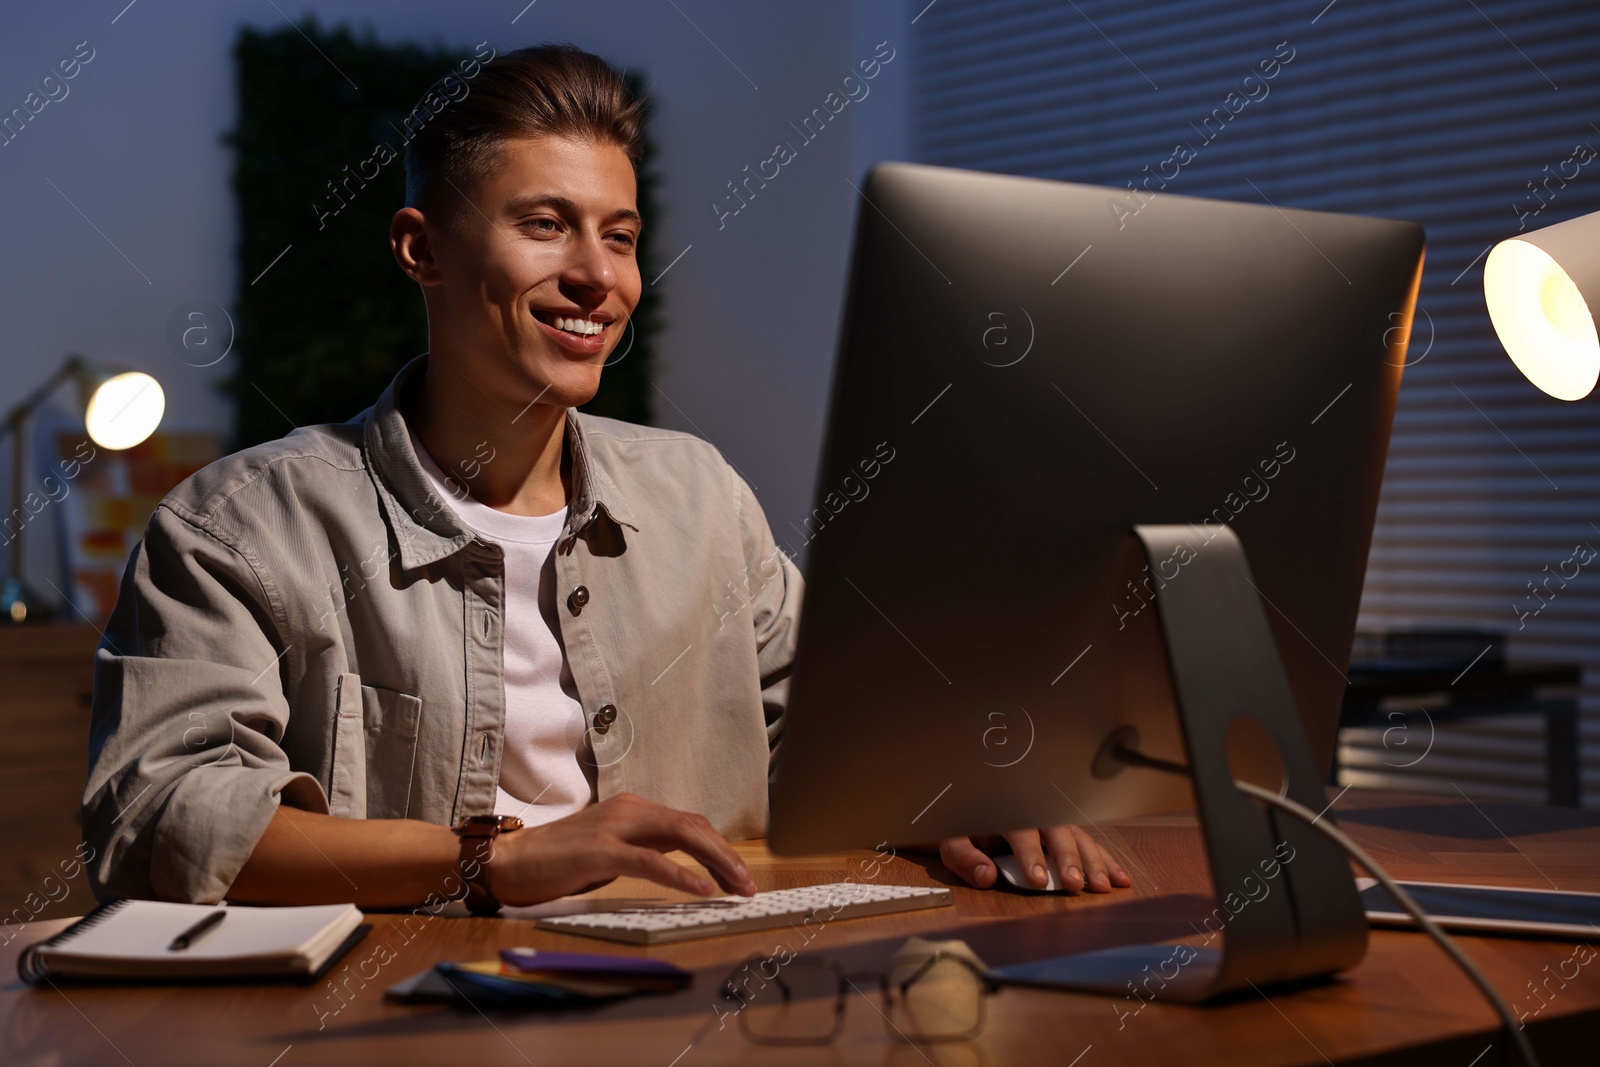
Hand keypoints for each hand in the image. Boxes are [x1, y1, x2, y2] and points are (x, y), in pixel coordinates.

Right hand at [488, 793, 758, 905]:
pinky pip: (651, 861)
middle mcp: (629, 810)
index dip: (719, 848)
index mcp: (633, 809)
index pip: (689, 823)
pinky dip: (681, 874)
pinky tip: (702, 889)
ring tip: (737, 885)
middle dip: (726, 855)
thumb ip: (642, 847)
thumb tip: (680, 862)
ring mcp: (615, 827)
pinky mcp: (601, 851)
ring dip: (715, 861)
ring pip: (681, 835)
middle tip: (748, 885)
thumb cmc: (557, 860)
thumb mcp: (609, 849)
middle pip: (693, 826)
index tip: (738, 876)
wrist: (508, 860)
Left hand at [939, 825, 1131, 892]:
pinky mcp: (1066, 834)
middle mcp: (1035, 814)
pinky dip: (1106, 860)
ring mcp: (1053, 822)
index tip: (1037, 880)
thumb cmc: (963, 829)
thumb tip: (986, 876)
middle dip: (1069, 858)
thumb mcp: (952, 841)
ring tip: (1105, 886)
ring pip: (1079, 836)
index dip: (1029, 855)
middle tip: (1075, 885)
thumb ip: (965, 858)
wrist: (971, 810)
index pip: (1021, 831)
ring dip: (1094, 861)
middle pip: (1057, 831)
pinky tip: (1120, 879)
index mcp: (1005, 812)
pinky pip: (1089, 844)